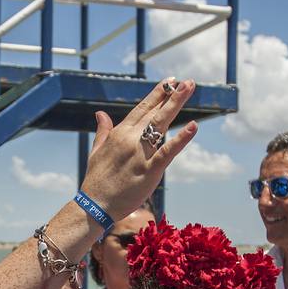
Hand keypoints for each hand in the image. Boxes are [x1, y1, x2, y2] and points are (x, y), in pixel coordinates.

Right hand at [81, 78, 199, 220]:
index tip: (169, 82)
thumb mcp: (96, 151)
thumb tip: (100, 113)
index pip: (141, 109)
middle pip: (154, 112)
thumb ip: (103, 131)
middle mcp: (130, 139)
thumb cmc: (96, 181)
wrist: (94, 206)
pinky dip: (180, 139)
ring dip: (175, 104)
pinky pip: (167, 152)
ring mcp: (140, 153)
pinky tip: (193, 126)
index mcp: (119, 134)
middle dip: (171, 95)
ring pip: (160, 124)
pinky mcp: (149, 170)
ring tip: (189, 88)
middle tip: (187, 82)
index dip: (157, 94)